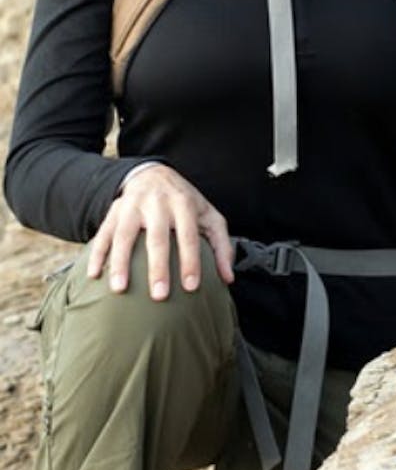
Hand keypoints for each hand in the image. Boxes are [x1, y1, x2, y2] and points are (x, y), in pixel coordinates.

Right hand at [86, 164, 233, 299]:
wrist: (153, 173)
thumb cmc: (185, 202)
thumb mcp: (208, 216)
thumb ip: (221, 246)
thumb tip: (228, 278)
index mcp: (183, 204)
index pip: (188, 236)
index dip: (190, 261)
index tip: (191, 287)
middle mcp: (157, 203)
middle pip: (156, 237)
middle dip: (157, 267)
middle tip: (158, 295)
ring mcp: (132, 205)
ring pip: (124, 234)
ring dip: (120, 262)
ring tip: (119, 289)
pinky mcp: (113, 210)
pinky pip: (103, 232)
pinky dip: (97, 253)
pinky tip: (93, 275)